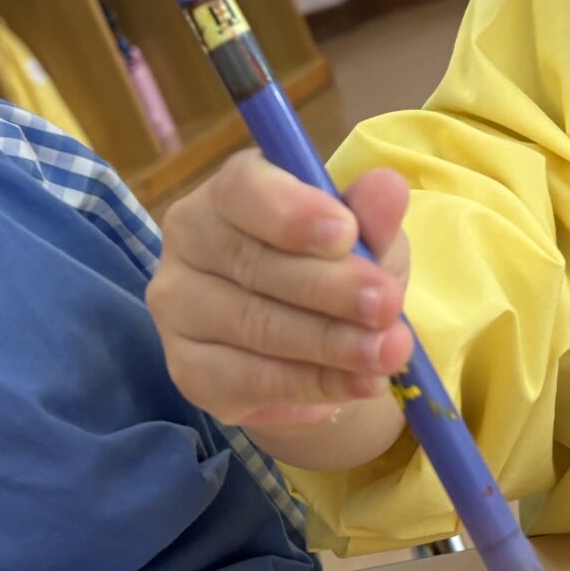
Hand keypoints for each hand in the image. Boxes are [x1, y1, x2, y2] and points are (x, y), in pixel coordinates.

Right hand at [150, 155, 411, 432]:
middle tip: (388, 306)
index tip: (347, 233)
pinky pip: (246, 380)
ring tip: (389, 352)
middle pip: (252, 263)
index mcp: (231, 190)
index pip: (243, 190)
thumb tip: (388, 187)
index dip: (293, 213)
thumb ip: (371, 215)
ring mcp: (180, 306)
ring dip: (329, 343)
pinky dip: (311, 383)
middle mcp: (191, 240)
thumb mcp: (366, 237)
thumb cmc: (337, 267)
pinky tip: (360, 383)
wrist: (319, 342)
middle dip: (329, 288)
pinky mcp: (188, 368)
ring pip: (252, 325)